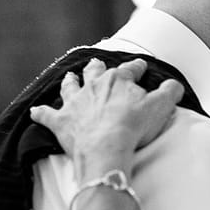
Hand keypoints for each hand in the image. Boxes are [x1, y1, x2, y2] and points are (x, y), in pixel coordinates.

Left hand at [29, 60, 183, 171]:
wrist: (106, 147)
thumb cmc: (134, 126)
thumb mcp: (161, 106)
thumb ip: (170, 92)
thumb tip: (174, 85)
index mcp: (118, 80)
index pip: (130, 69)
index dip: (137, 68)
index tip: (141, 67)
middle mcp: (93, 86)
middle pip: (95, 72)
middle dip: (98, 67)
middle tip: (98, 63)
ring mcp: (75, 103)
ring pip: (70, 86)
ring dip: (69, 82)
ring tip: (69, 77)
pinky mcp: (61, 122)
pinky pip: (46, 115)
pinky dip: (40, 114)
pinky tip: (35, 111)